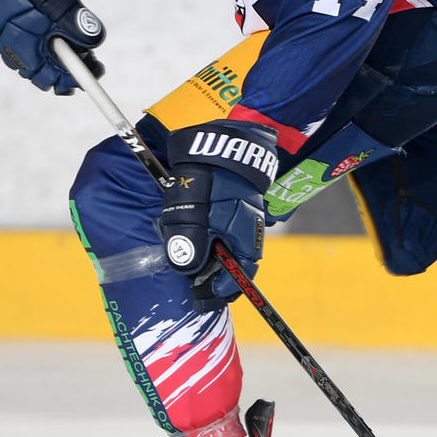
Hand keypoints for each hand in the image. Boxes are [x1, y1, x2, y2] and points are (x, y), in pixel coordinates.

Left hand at [160, 119, 279, 307]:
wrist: (219, 139)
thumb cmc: (206, 178)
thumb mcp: (191, 214)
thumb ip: (188, 243)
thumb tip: (188, 269)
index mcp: (243, 237)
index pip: (240, 274)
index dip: (223, 290)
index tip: (205, 297)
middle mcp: (248, 228)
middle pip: (234, 261)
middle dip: (215, 274)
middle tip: (197, 284)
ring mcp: (244, 214)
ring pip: (228, 244)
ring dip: (212, 254)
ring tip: (192, 261)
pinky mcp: (235, 202)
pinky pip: (225, 228)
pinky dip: (211, 236)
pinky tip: (197, 233)